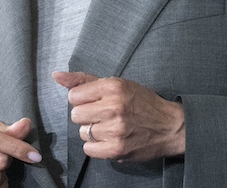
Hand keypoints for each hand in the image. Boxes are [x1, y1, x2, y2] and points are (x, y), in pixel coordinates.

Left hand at [53, 71, 184, 161]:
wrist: (171, 126)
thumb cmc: (141, 103)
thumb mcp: (116, 84)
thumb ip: (83, 80)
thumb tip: (56, 76)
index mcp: (112, 87)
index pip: (73, 96)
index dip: (82, 100)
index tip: (95, 102)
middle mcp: (113, 107)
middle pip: (76, 114)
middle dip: (87, 115)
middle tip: (104, 115)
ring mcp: (115, 130)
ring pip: (82, 132)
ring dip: (93, 131)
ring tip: (110, 127)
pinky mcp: (117, 149)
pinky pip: (89, 149)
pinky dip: (97, 147)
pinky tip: (110, 139)